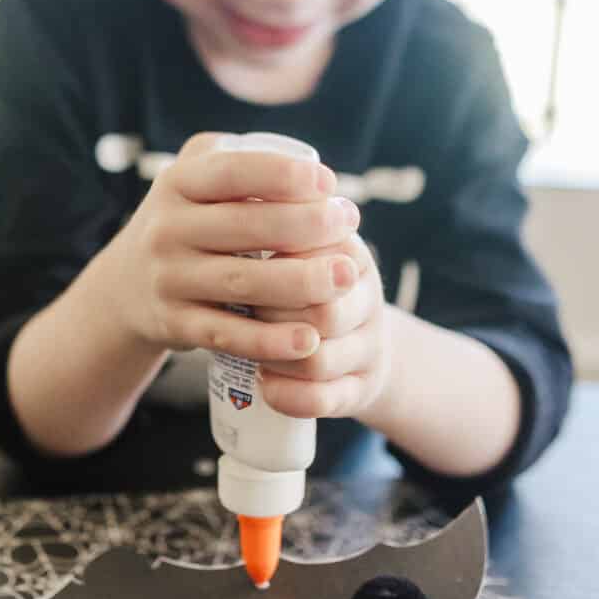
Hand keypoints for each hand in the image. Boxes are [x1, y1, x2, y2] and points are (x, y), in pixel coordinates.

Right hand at [110, 134, 362, 365]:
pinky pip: (226, 333)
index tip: (328, 182)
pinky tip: (308, 340)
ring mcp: (169, 278)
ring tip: (346, 276)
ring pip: (240, 281)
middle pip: (244, 226)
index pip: (231, 172)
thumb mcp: (192, 179)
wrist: (125, 288)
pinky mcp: (175, 323)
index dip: (282, 175)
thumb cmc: (186, 223)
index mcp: (177, 184)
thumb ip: (239, 161)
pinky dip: (268, 340)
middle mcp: (167, 229)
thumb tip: (316, 176)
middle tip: (350, 223)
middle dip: (305, 224)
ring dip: (299, 281)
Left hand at [257, 233, 392, 419]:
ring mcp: (369, 349)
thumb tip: (229, 198)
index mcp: (351, 254)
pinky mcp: (361, 390)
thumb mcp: (301, 244)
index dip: (270, 267)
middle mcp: (368, 301)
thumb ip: (271, 221)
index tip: (239, 266)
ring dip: (273, 358)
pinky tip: (264, 385)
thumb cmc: (304, 283)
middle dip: (270, 316)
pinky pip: (323, 399)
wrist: (358, 338)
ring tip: (247, 349)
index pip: (312, 256)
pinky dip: (288, 396)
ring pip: (318, 360)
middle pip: (320, 311)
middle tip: (239, 313)